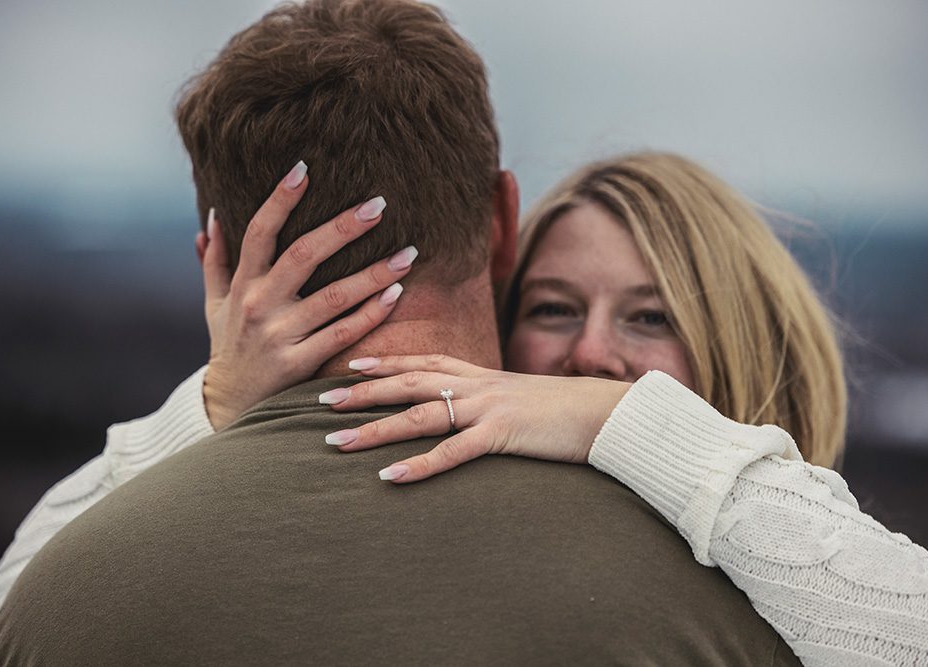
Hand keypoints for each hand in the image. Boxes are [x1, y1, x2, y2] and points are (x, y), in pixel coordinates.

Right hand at [197, 162, 416, 429]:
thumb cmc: (228, 348)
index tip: (304, 168)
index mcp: (242, 285)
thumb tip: (210, 218)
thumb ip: (214, 262)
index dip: (279, 199)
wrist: (229, 407)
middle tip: (378, 205)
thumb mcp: (213, 305)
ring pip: (334, 297)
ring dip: (374, 273)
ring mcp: (281, 335)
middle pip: (303, 255)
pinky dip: (371, 313)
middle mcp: (260, 305)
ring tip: (408, 253)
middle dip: (342, 227)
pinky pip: (344, 334)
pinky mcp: (301, 363)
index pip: (259, 232)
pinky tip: (396, 294)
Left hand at [320, 355, 630, 481]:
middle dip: (362, 391)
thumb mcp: (521, 398)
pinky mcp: (502, 435)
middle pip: (408, 382)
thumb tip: (468, 414)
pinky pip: (452, 452)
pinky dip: (419, 465)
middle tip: (320, 401)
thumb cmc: (565, 410)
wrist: (607, 412)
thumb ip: (490, 401)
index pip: (423, 360)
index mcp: (481, 374)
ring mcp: (488, 407)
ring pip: (419, 414)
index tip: (349, 366)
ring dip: (375, 428)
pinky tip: (389, 477)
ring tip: (335, 441)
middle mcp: (478, 384)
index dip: (384, 362)